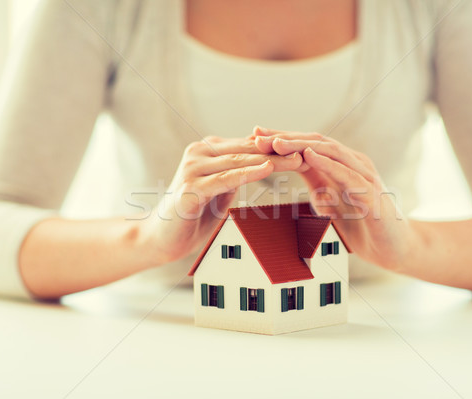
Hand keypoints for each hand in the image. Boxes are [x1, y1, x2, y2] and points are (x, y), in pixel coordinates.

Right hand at [142, 135, 302, 264]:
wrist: (162, 238)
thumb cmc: (194, 215)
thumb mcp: (221, 189)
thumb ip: (236, 173)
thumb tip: (266, 162)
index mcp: (208, 151)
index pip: (250, 145)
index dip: (277, 147)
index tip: (305, 149)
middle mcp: (199, 153)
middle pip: (248, 150)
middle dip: (280, 151)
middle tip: (309, 152)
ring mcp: (193, 169)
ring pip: (239, 161)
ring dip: (271, 160)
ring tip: (297, 159)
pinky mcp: (191, 188)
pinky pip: (225, 179)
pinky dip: (247, 173)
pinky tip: (267, 169)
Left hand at [252, 127, 414, 270]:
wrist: (393, 248)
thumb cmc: (361, 223)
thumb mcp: (330, 200)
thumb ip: (315, 182)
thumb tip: (289, 169)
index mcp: (341, 165)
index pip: (307, 146)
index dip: (281, 139)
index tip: (254, 135)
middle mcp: (353, 164)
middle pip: (315, 142)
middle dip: (284, 138)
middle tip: (257, 136)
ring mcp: (364, 176)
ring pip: (330, 152)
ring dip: (301, 146)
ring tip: (277, 142)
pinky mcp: (372, 194)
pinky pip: (348, 174)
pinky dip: (328, 163)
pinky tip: (310, 156)